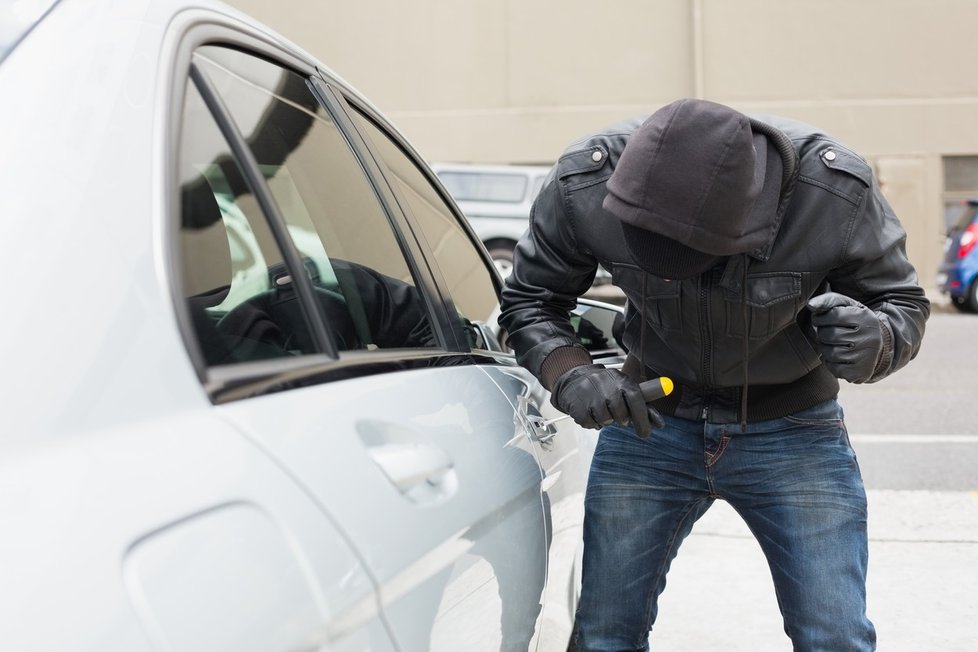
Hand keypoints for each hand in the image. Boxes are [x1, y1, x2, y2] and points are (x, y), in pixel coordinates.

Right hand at [550, 365, 664, 437]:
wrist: (575, 379)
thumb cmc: (606, 388)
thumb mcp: (624, 390)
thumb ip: (642, 406)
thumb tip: (660, 424)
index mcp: (621, 379)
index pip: (635, 397)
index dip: (642, 417)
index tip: (644, 433)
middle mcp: (605, 383)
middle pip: (620, 413)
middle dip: (621, 419)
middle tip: (617, 416)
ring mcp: (589, 392)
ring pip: (605, 419)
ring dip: (605, 421)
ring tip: (601, 411)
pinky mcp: (576, 403)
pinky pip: (589, 423)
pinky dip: (591, 423)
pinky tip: (590, 412)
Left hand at [808, 292, 884, 382]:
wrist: (877, 347)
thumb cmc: (854, 323)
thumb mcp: (846, 306)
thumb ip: (828, 300)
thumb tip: (811, 305)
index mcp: (865, 317)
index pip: (832, 315)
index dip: (820, 318)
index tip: (821, 320)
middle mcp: (869, 336)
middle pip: (829, 335)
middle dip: (822, 334)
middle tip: (828, 334)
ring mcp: (866, 356)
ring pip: (830, 353)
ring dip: (826, 349)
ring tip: (834, 345)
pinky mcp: (861, 371)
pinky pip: (834, 369)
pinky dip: (831, 363)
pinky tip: (840, 357)